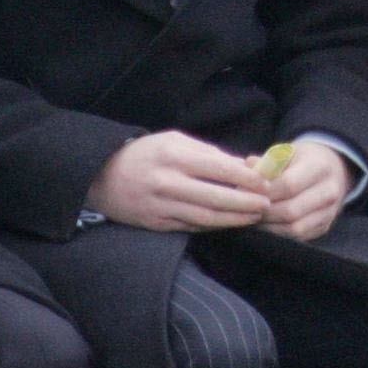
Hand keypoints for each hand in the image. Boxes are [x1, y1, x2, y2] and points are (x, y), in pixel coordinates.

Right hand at [85, 130, 272, 231]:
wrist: (101, 174)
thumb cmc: (146, 153)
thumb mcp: (176, 141)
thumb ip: (210, 154)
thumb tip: (247, 167)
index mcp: (174, 155)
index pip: (219, 168)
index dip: (246, 179)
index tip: (266, 183)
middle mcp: (167, 181)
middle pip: (216, 197)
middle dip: (246, 203)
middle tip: (266, 205)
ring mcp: (160, 205)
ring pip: (206, 216)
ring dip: (234, 219)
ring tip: (254, 217)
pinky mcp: (155, 223)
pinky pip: (191, 226)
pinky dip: (214, 225)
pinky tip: (229, 223)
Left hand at [253, 143, 350, 241]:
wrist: (331, 170)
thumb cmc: (301, 160)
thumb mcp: (287, 153)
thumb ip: (268, 161)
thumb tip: (249, 166)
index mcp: (320, 167)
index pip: (288, 185)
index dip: (265, 191)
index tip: (248, 191)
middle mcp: (329, 191)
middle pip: (291, 210)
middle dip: (264, 211)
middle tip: (247, 208)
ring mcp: (329, 212)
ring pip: (294, 228)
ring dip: (270, 225)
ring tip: (255, 216)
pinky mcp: (324, 227)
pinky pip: (298, 237)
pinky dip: (278, 233)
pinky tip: (267, 224)